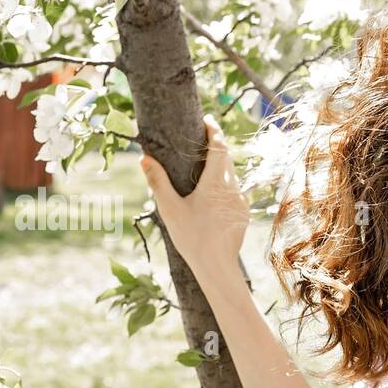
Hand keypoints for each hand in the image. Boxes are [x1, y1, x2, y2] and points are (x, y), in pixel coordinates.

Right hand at [140, 114, 250, 274]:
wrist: (217, 266)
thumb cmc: (192, 238)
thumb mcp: (170, 209)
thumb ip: (157, 181)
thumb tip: (144, 158)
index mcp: (216, 183)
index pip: (219, 147)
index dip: (214, 131)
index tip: (208, 120)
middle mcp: (233, 188)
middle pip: (228, 158)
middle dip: (217, 145)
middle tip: (204, 136)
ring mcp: (240, 202)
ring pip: (233, 175)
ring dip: (222, 165)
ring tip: (206, 163)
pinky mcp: (243, 213)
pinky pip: (235, 191)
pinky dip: (225, 183)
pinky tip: (213, 191)